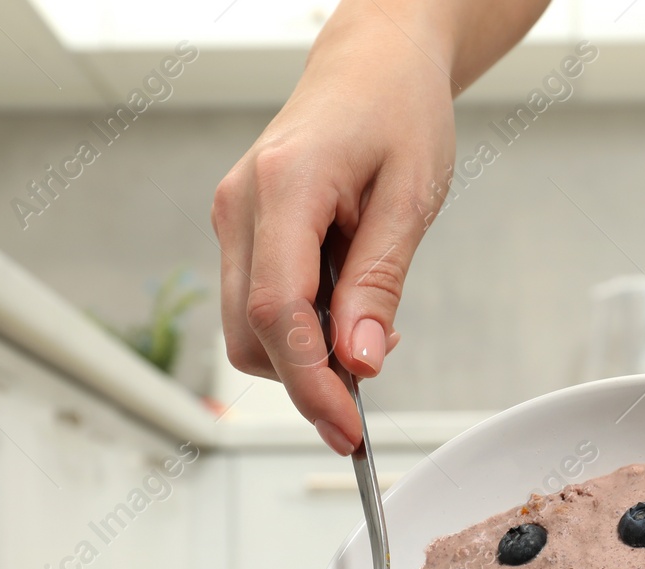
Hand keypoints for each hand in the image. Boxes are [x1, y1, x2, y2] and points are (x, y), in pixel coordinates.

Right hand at [211, 9, 455, 453]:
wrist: (374, 62)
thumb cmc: (399, 110)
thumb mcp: (412, 198)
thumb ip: (379, 284)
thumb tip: (360, 363)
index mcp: (284, 186)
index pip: (279, 313)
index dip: (311, 384)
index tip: (348, 429)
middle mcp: (241, 204)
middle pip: (252, 334)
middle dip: (307, 381)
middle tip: (370, 388)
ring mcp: (233, 217)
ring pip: (249, 328)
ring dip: (304, 355)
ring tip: (368, 332)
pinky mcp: (241, 229)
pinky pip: (258, 302)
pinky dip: (299, 328)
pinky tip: (345, 312)